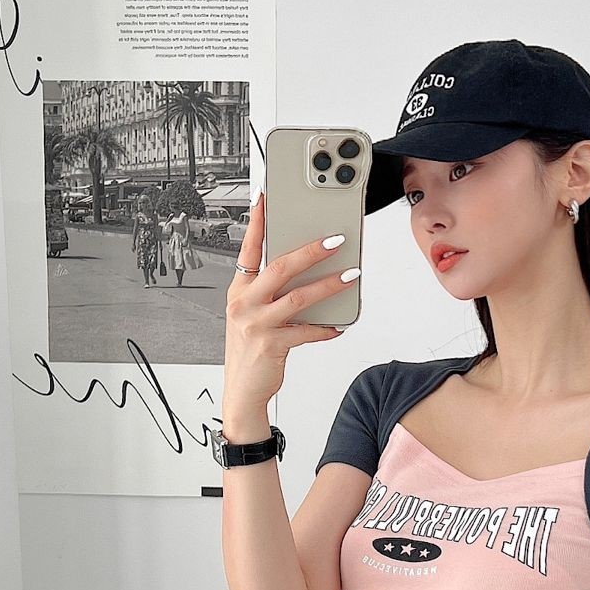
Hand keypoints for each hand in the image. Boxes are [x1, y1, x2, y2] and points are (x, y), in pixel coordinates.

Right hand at [223, 190, 354, 411]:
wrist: (242, 390)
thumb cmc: (250, 350)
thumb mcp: (251, 316)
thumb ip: (270, 293)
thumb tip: (306, 273)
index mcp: (238, 290)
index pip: (248, 248)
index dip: (257, 222)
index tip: (266, 198)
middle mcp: (244, 303)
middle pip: (280, 267)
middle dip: (311, 251)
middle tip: (336, 239)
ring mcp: (256, 324)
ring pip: (298, 296)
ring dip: (328, 284)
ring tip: (351, 275)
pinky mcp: (271, 344)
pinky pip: (306, 330)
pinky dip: (325, 327)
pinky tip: (338, 326)